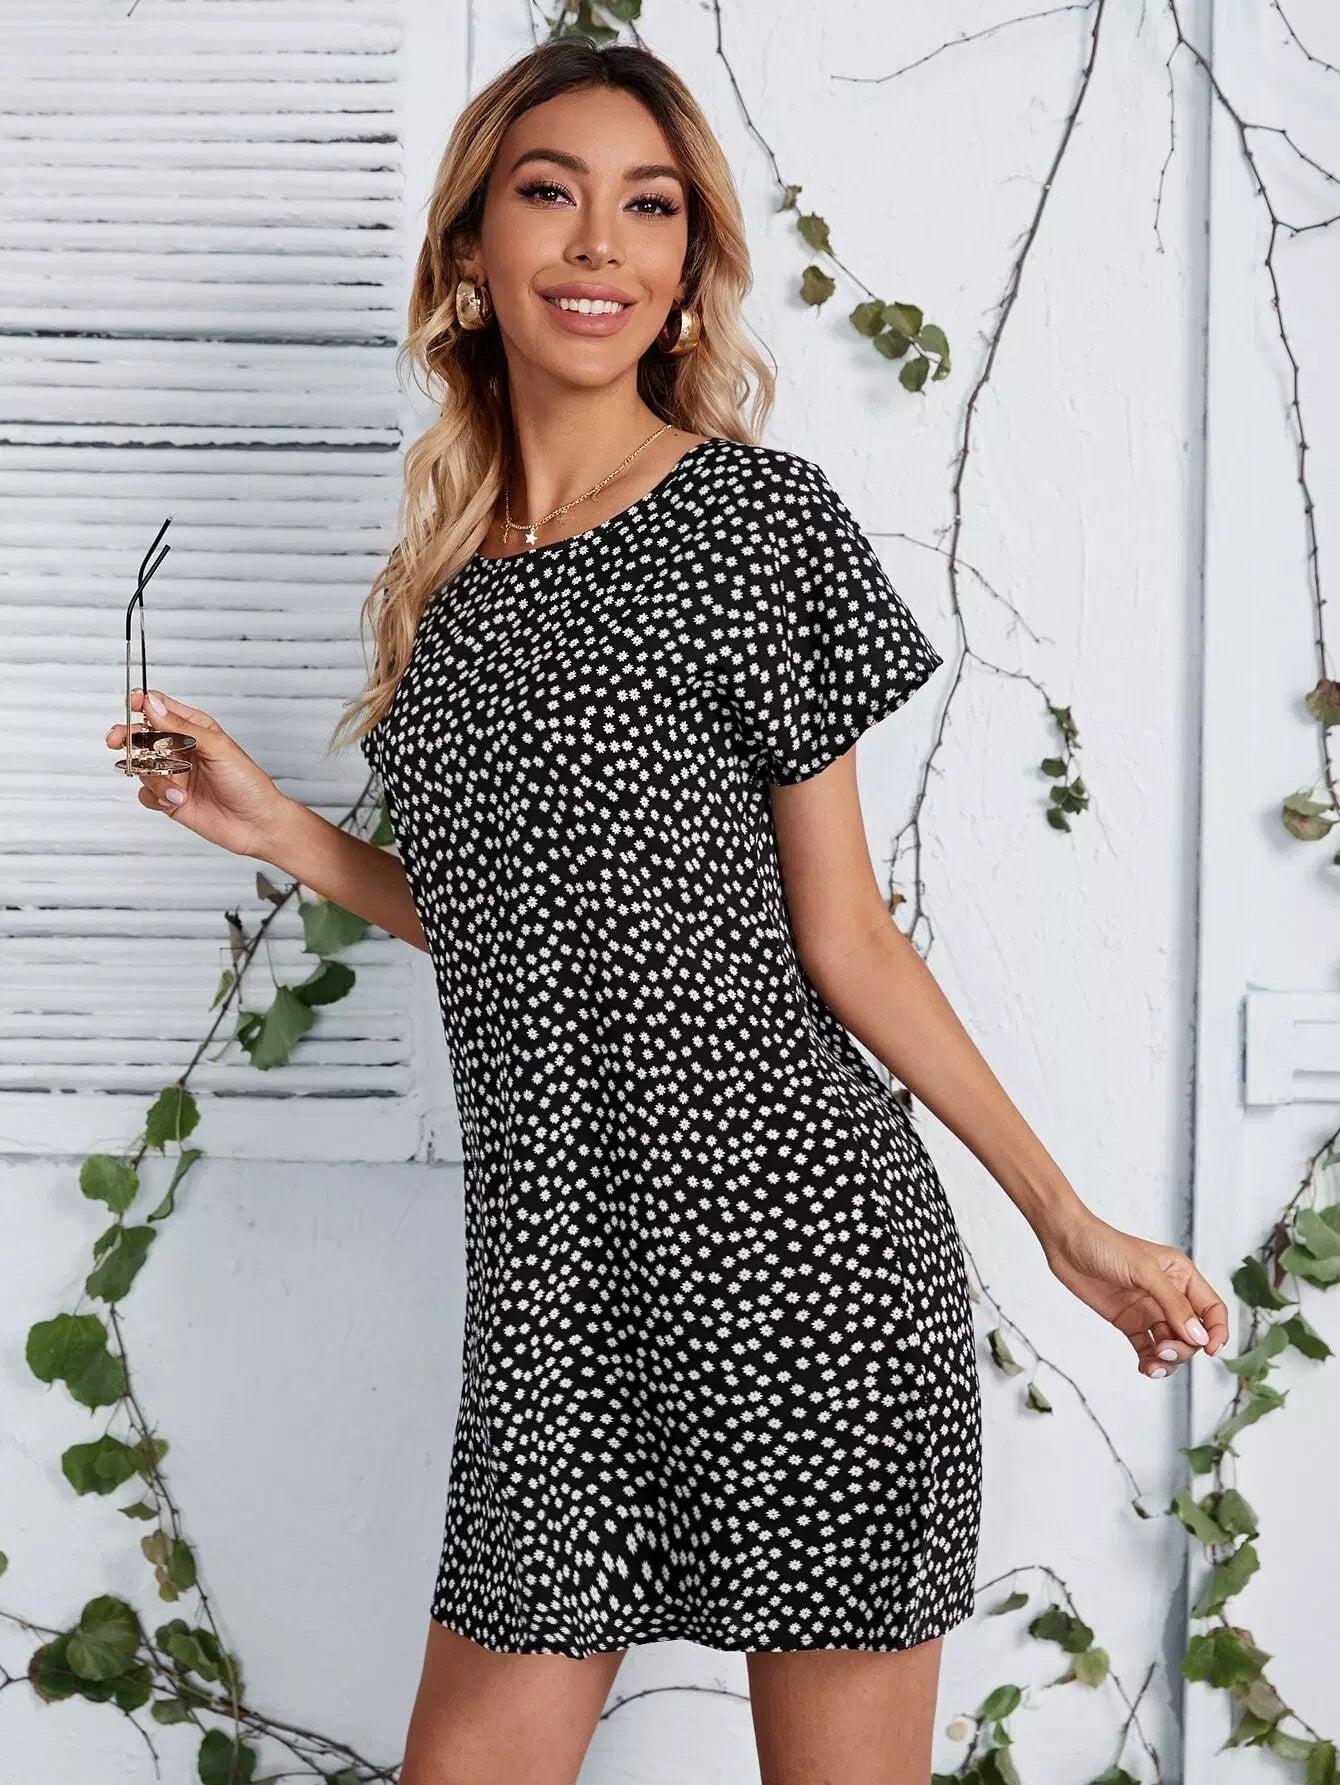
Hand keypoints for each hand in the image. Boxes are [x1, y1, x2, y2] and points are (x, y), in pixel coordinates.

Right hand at [106, 688, 292, 860]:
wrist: (257, 824)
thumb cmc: (248, 783)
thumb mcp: (217, 747)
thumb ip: (181, 727)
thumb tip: (152, 705)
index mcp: (195, 729)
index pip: (160, 709)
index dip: (143, 703)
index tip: (132, 704)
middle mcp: (181, 750)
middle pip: (141, 735)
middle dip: (128, 737)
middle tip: (117, 741)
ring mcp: (174, 774)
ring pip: (142, 767)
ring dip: (156, 778)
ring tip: (178, 790)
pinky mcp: (169, 798)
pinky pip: (146, 793)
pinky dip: (157, 797)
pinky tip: (176, 800)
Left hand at [1040, 1209, 1229, 1379]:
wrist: (1065, 1243)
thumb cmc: (1104, 1244)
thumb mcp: (1143, 1271)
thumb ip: (1172, 1304)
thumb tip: (1199, 1336)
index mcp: (1181, 1275)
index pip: (1212, 1309)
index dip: (1217, 1331)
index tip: (1210, 1351)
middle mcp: (1169, 1295)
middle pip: (1192, 1334)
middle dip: (1183, 1348)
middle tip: (1163, 1351)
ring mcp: (1149, 1310)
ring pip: (1171, 1345)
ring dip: (1167, 1360)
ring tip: (1152, 1366)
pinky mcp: (1129, 1322)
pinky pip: (1147, 1348)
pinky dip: (1150, 1361)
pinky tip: (1145, 1368)